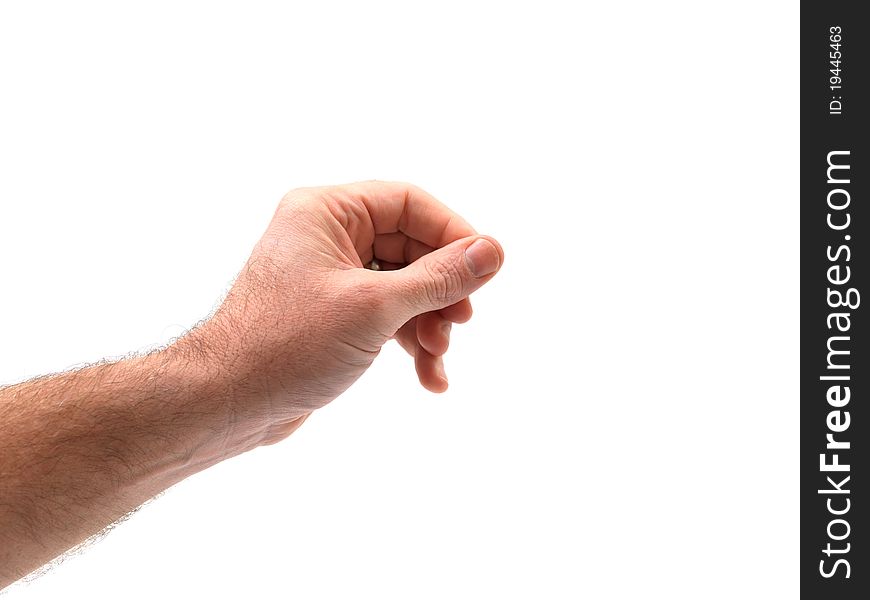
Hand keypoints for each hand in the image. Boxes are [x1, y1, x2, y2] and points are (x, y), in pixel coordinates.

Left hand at [178, 181, 503, 445]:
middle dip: (440, 290)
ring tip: (439, 356)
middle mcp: (327, 236)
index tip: (484, 271)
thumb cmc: (287, 345)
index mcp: (326, 212)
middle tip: (460, 322)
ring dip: (429, 322)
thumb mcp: (374, 307)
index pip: (409, 203)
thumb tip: (493, 251)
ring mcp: (330, 277)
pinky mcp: (332, 314)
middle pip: (411, 247)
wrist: (227, 403)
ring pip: (403, 286)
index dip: (453, 234)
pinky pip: (386, 315)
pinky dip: (409, 341)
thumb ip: (438, 278)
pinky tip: (429, 377)